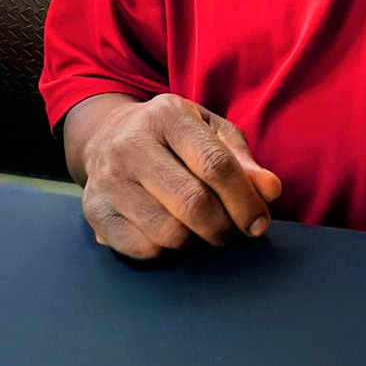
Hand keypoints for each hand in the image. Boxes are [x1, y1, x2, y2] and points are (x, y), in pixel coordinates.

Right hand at [79, 94, 281, 259]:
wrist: (106, 136)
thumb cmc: (173, 137)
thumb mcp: (210, 132)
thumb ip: (242, 160)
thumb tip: (270, 191)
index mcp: (167, 115)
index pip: (216, 165)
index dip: (245, 200)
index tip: (259, 222)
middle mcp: (131, 144)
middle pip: (193, 203)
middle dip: (224, 227)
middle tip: (233, 231)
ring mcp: (108, 179)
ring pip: (169, 232)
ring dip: (196, 241)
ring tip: (203, 228)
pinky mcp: (94, 212)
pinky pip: (143, 249)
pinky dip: (166, 250)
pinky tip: (172, 232)